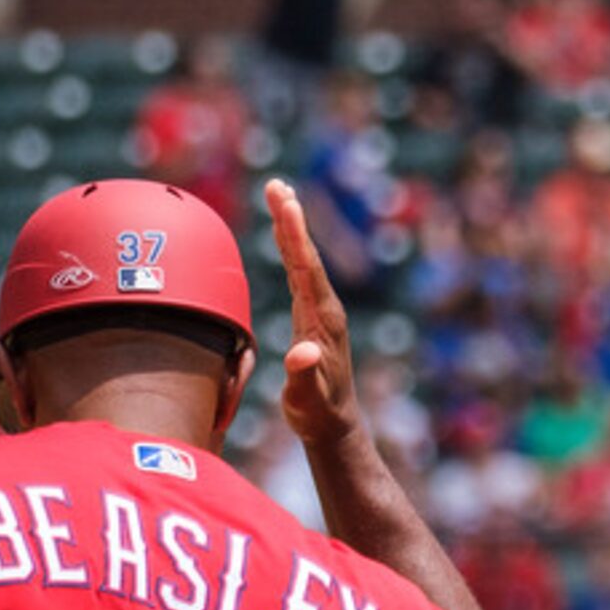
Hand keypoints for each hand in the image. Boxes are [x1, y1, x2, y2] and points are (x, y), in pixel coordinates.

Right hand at [264, 178, 368, 454]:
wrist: (332, 424)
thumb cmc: (317, 413)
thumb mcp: (307, 399)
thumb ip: (303, 376)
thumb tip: (302, 353)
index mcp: (324, 321)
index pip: (308, 269)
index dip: (297, 236)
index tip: (287, 204)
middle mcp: (325, 309)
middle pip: (305, 255)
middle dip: (290, 220)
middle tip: (276, 185)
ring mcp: (319, 310)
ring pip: (302, 260)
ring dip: (290, 227)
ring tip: (278, 195)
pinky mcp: (312, 315)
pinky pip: (299, 272)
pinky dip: (290, 248)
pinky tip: (283, 233)